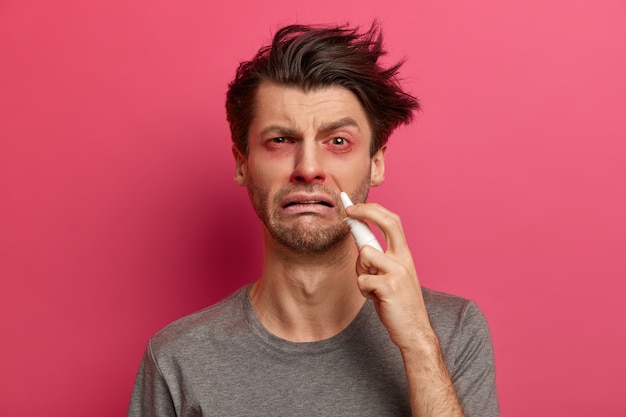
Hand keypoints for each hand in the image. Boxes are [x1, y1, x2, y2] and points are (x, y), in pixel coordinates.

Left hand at [345, 202, 435, 351]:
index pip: (392, 222)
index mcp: (404, 255)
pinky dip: (363, 290)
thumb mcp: (392, 275)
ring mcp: (399, 271)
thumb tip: (359, 242)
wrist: (414, 330)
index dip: (373, 210)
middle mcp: (404, 259)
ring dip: (360, 270)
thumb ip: (380, 259)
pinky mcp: (390, 286)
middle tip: (349, 211)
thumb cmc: (398, 303)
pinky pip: (362, 279)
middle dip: (366, 212)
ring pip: (365, 254)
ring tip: (371, 286)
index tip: (354, 206)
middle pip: (388, 222)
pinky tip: (375, 298)